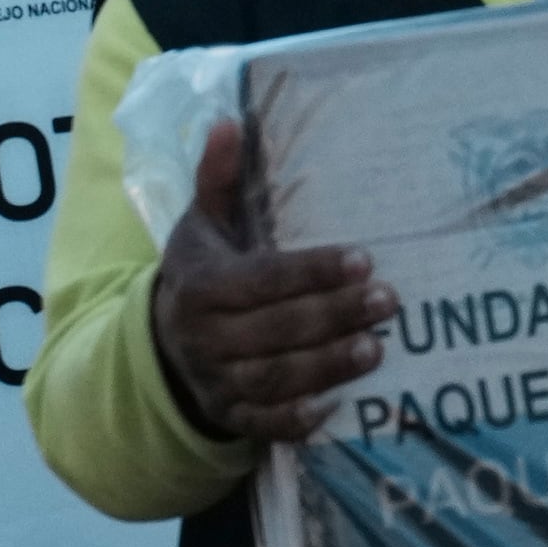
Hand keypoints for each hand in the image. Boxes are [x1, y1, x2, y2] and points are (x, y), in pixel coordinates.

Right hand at [148, 121, 389, 442]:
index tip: (363, 258)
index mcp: (202, 286)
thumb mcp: (201, 225)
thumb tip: (228, 122)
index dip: (313, 271)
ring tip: (377, 349)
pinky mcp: (229, 416)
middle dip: (334, 316)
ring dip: (328, 366)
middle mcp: (204, 337)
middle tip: (388, 302)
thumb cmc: (200, 275)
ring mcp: (216, 381)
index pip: (263, 279)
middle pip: (276, 329)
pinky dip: (298, 419)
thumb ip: (217, 178)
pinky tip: (339, 406)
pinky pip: (265, 424)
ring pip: (275, 378)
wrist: (160, 343)